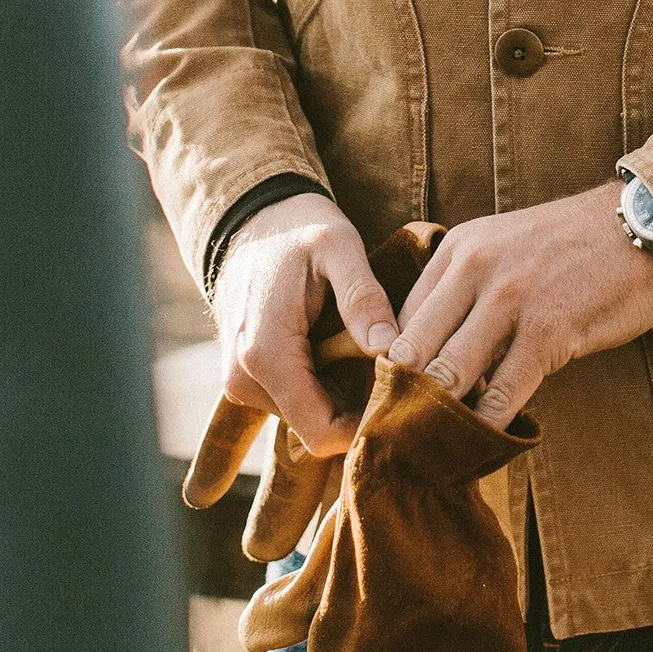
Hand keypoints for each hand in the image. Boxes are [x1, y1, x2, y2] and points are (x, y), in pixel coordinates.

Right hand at [213, 192, 399, 455]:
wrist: (249, 219)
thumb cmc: (297, 228)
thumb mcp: (338, 246)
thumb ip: (362, 297)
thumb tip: (389, 350)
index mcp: (266, 353)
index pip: (323, 432)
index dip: (370, 426)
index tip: (410, 399)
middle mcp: (244, 380)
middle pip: (318, 429)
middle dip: (362, 412)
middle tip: (406, 377)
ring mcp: (241, 382)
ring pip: (308, 418)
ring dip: (346, 399)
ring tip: (380, 358)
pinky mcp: (248, 377)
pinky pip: (296, 401)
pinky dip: (328, 388)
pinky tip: (353, 355)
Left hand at [385, 182, 652, 428]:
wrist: (641, 227)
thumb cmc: (571, 247)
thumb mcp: (504, 248)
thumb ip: (467, 295)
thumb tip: (441, 360)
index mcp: (459, 248)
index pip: (404, 319)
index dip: (395, 368)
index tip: (394, 403)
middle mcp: (475, 268)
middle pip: (416, 350)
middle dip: (403, 400)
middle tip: (398, 440)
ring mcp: (511, 298)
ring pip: (451, 374)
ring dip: (439, 418)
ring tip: (431, 451)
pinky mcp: (549, 329)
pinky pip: (504, 392)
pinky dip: (489, 424)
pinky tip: (484, 443)